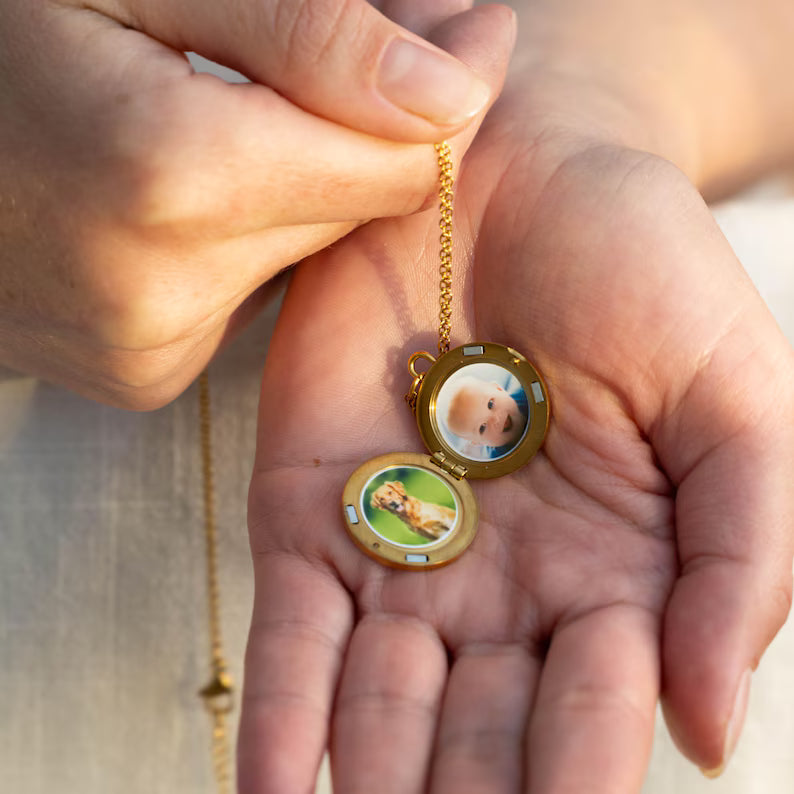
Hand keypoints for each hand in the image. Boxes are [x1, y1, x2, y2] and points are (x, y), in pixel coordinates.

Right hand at [0, 0, 512, 406]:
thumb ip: (306, 32)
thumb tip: (454, 96)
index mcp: (171, 179)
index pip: (395, 169)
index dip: (445, 98)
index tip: (470, 30)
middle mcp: (164, 297)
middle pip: (350, 213)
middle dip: (363, 131)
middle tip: (336, 47)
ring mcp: (149, 350)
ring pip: (300, 255)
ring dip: (297, 180)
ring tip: (233, 108)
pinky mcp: (141, 371)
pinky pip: (245, 295)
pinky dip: (243, 236)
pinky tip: (186, 188)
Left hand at [241, 61, 793, 792]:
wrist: (515, 170)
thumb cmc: (644, 268)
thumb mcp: (737, 400)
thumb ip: (744, 556)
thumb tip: (711, 727)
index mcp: (617, 576)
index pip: (598, 716)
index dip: (584, 780)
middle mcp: (504, 588)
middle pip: (481, 735)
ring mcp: (402, 551)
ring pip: (380, 704)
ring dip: (373, 782)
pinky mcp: (312, 508)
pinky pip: (294, 633)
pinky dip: (283, 717)